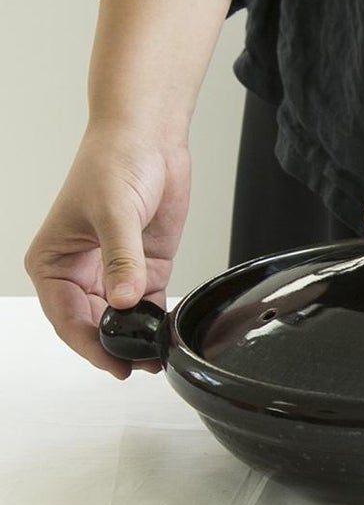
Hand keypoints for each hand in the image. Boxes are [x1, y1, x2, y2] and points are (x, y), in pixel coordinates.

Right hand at [25, 125, 191, 377]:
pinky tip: (169, 335)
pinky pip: (149, 304)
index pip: (66, 317)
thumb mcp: (114, 212)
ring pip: (122, 320)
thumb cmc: (113, 164)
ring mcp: (114, 272)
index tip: (113, 363)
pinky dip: (158, 321)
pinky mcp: (145, 267)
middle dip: (116, 347)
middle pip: (94, 325)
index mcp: (53, 262)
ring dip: (138, 339)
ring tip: (157, 358)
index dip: (89, 344)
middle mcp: (79, 273)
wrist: (148, 139)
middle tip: (141, 366)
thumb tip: (124, 301)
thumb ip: (120, 260)